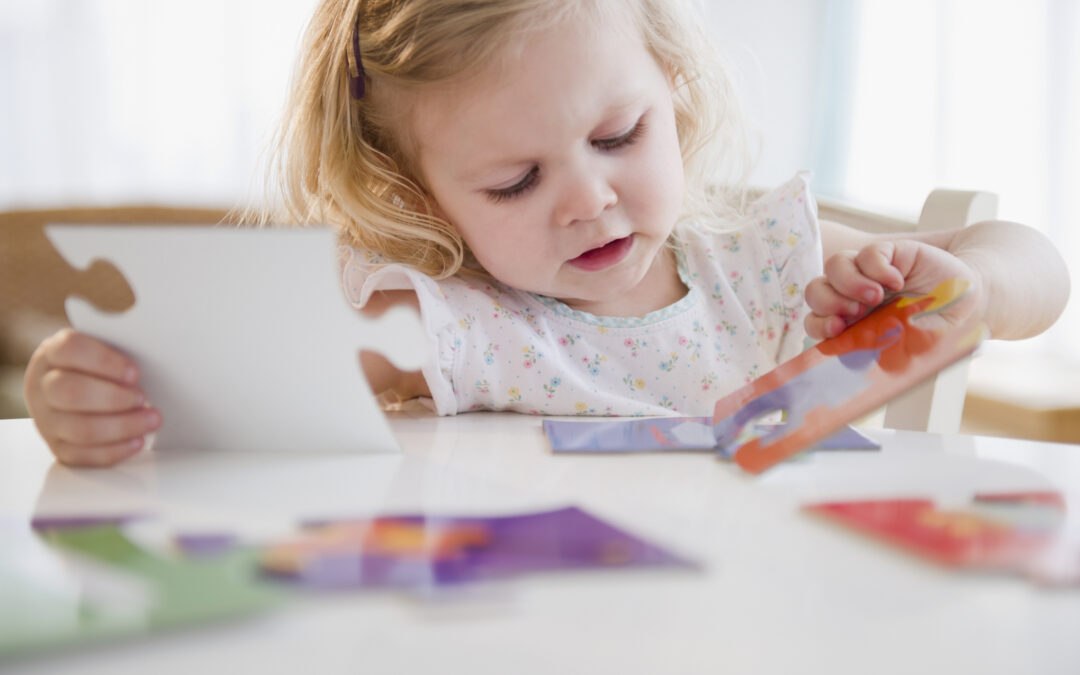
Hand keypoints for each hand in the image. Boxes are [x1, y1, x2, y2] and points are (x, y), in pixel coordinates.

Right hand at [23, 329, 160, 466]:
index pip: (70, 349)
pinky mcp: (57, 446)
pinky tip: (136, 441)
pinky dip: (115, 450)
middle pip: (70, 392)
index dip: (104, 362)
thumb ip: (121, 349)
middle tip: (142, 398)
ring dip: (122, 426)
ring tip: (151, 420)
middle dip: (114, 398)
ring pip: (79, 429)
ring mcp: (47, 419)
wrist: (73, 387)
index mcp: (53, 354)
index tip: (134, 372)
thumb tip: (157, 357)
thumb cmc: (97, 367)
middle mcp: (43, 386)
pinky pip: (83, 455)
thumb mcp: (104, 349)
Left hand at [804, 239, 982, 339]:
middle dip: (829, 301)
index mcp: (853, 322)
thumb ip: (892, 355)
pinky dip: (878, 267)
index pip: (816, 321)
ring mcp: (868, 272)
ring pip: (835, 266)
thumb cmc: (937, 325)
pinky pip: (867, 253)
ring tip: (878, 295)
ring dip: (850, 282)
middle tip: (857, 310)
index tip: (837, 328)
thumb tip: (880, 366)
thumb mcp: (913, 346)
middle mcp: (854, 295)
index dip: (819, 324)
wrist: (970, 297)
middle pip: (816, 291)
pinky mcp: (887, 253)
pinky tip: (897, 280)